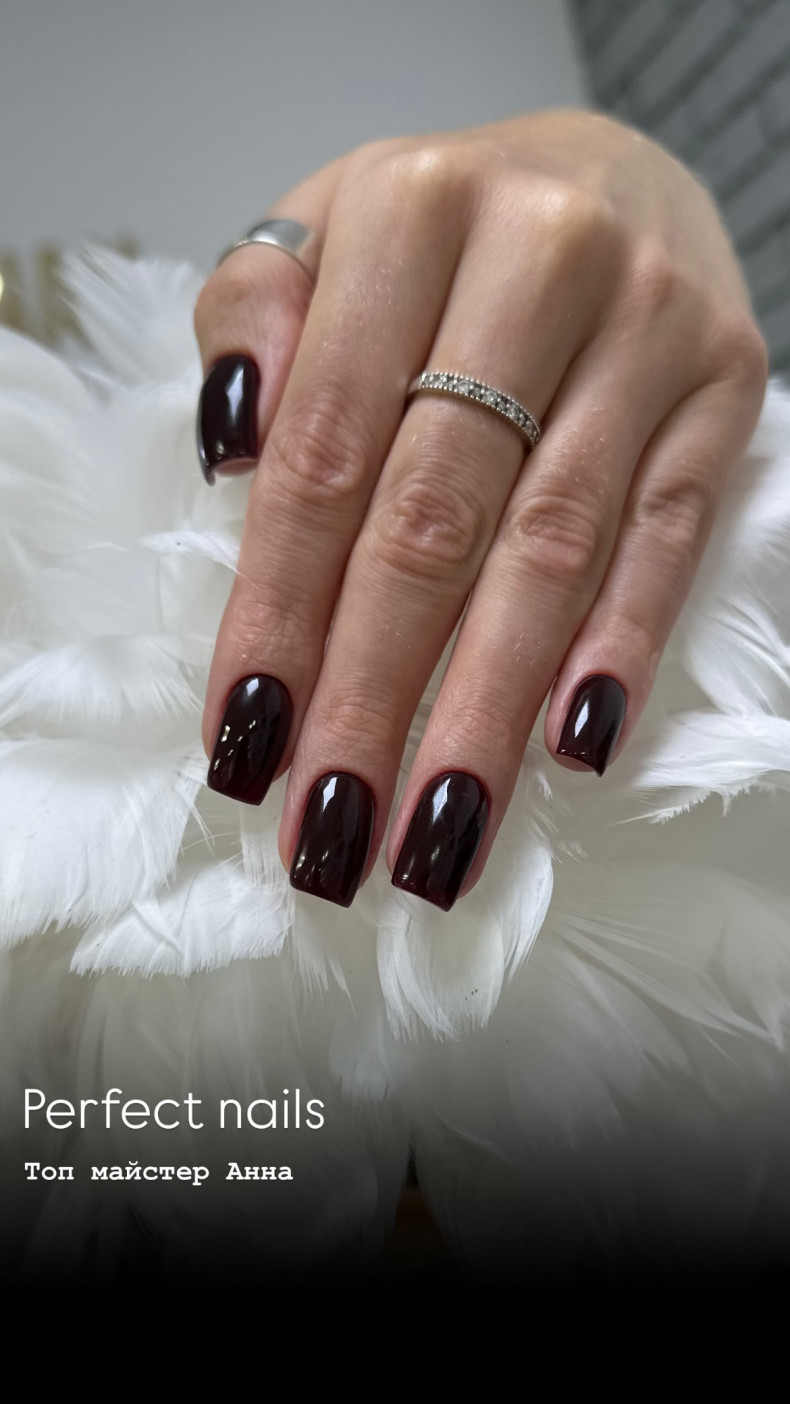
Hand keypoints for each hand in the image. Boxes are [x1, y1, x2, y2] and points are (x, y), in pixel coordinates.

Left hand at [193, 108, 767, 910]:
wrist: (603, 174)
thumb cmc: (439, 234)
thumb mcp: (322, 228)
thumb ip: (257, 316)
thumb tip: (233, 448)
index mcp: (411, 212)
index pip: (322, 452)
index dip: (278, 610)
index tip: (246, 739)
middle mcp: (540, 256)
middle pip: (435, 519)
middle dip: (375, 694)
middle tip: (331, 829)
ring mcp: (648, 324)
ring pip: (553, 550)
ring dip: (488, 710)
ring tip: (436, 834)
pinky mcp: (725, 385)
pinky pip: (670, 534)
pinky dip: (621, 644)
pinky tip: (572, 747)